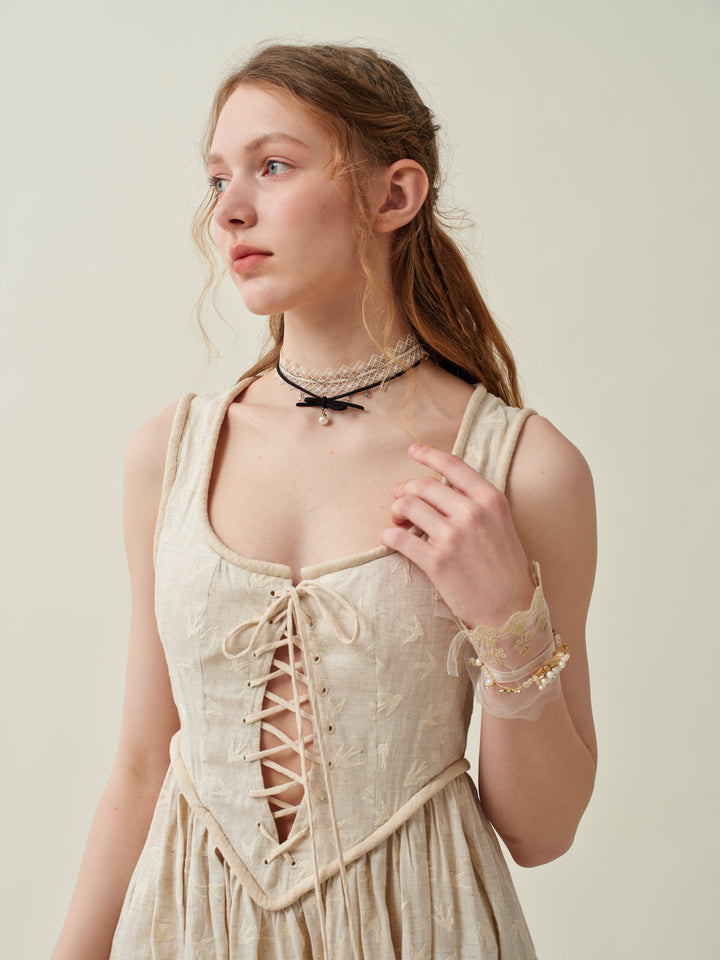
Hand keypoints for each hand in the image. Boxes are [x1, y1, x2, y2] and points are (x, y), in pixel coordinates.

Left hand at [380, 443, 535, 627]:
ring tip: (397, 520)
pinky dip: (388, 535)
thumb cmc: (505, 568)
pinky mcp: (436, 562)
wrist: (511, 612)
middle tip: (399, 498)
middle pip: (423, 485)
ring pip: (408, 506)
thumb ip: (475, 503)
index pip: (453, 465)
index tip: (413, 450)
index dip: (428, 454)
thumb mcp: (501, 525)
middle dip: (405, 488)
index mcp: (490, 500)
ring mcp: (453, 537)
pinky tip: (389, 538)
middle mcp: (471, 513)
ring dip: (396, 511)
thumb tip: (440, 488)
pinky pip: (399, 538)